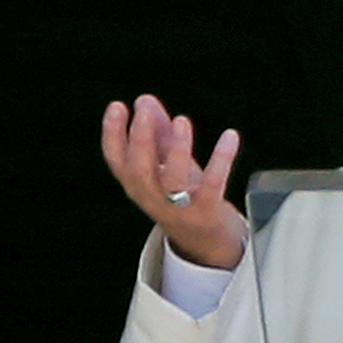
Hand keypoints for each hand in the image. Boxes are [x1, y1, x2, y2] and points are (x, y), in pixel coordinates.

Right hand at [101, 94, 246, 268]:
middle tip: (144, 111)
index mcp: (137, 185)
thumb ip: (157, 133)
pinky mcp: (207, 212)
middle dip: (140, 139)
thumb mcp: (167, 164)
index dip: (112, 134)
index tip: (117, 106)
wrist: (207, 242)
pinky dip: (221, 160)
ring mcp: (179, 209)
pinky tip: (230, 136)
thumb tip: (145, 100)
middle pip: (139, 171)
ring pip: (172, 182)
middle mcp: (153, 199)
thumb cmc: (184, 196)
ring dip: (177, 149)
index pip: (116, 160)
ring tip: (182, 121)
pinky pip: (213, 186)